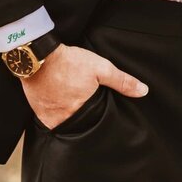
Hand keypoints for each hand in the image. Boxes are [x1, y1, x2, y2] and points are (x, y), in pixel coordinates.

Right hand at [20, 42, 147, 128]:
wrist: (38, 55)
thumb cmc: (70, 62)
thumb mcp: (100, 68)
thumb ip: (122, 81)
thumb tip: (143, 91)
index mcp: (82, 112)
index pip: (95, 126)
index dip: (98, 121)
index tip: (101, 116)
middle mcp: (65, 120)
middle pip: (79, 127)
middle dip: (84, 121)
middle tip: (86, 111)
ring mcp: (50, 118)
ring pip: (64, 125)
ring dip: (69, 119)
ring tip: (72, 107)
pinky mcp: (38, 113)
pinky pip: (50, 121)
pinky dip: (56, 116)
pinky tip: (59, 105)